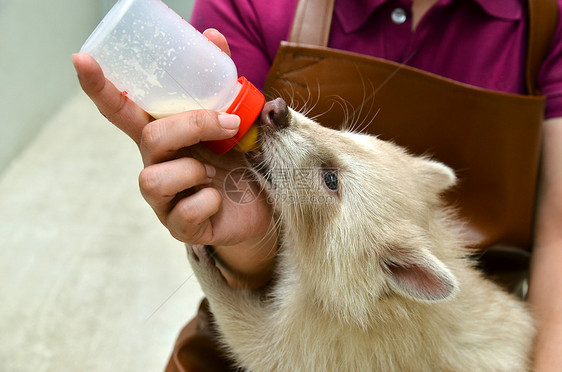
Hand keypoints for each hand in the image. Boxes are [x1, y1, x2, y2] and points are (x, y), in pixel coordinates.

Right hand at [73, 29, 276, 288]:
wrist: (266, 206)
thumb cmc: (245, 161)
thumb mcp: (240, 120)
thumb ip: (226, 84)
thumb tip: (212, 36)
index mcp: (166, 136)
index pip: (124, 111)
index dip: (100, 87)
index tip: (81, 59)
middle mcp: (157, 165)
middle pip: (150, 138)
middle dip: (192, 126)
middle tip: (228, 125)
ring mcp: (164, 199)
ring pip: (154, 178)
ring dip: (195, 170)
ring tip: (216, 174)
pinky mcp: (180, 227)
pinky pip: (186, 211)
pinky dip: (210, 201)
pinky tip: (219, 200)